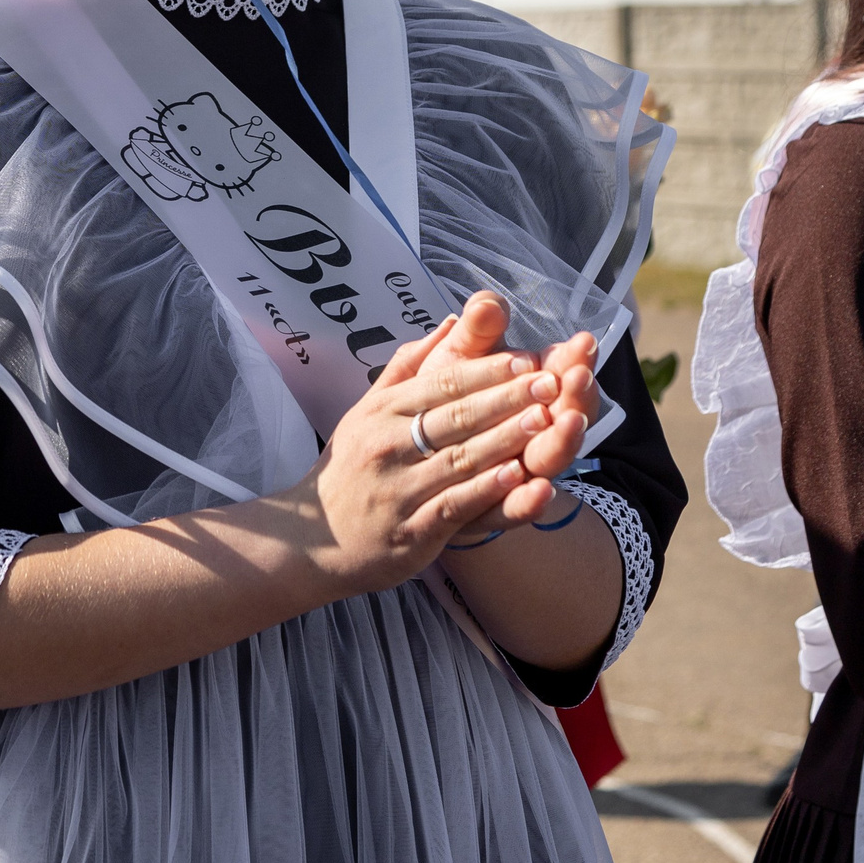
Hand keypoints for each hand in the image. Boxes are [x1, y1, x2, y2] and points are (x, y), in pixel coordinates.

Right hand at [278, 290, 594, 598]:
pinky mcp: (410, 531)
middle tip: (552, 382)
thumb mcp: (365, 412)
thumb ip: (408, 367)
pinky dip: (486, 490)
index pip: (441, 384)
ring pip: (460, 458)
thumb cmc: (348, 471)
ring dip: (506, 438)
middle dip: (508, 398)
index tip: (527, 359)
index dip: (487, 371)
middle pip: (457, 416)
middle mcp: (387, 446)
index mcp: (381, 412)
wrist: (311, 541)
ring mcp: (398, 490)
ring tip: (547, 420)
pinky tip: (518, 477)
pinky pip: (454, 505)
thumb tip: (451, 321)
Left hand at [422, 298, 599, 542]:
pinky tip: (539, 492)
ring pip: (548, 459)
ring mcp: (518, 474)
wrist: (403, 466)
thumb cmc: (436, 405)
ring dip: (563, 441)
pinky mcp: (494, 511)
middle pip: (565, 415)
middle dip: (576, 394)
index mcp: (527, 393)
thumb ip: (474, 334)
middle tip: (579, 375)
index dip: (573, 358)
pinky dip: (530, 502)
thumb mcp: (453, 362)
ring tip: (570, 422)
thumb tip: (487, 303)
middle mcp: (532, 434)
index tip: (582, 342)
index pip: (560, 373)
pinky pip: (517, 510)